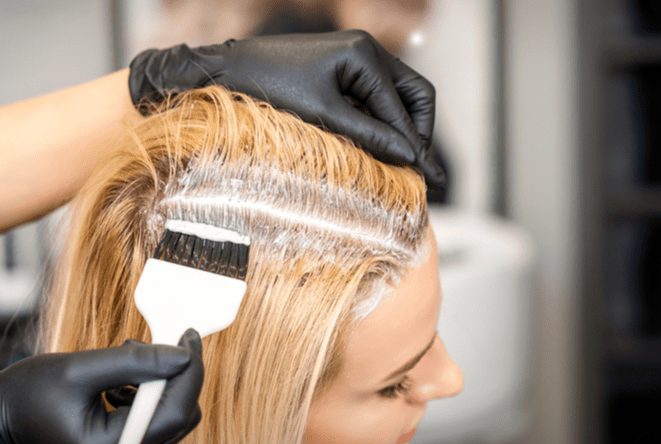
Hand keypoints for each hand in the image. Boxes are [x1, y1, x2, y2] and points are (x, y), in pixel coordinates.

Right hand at [0, 330, 203, 443]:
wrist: (2, 423)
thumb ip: (135, 361)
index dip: (190, 372)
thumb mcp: (80, 368)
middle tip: (151, 344)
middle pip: (180, 416)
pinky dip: (147, 395)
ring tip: (121, 366)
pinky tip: (120, 383)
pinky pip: (157, 421)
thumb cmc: (29, 394)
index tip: (189, 336)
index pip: (175, 413)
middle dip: (173, 376)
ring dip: (158, 384)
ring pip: (172, 417)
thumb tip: (182, 354)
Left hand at [128, 30, 444, 186]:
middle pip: (415, 94)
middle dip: (418, 130)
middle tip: (415, 166)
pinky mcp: (345, 67)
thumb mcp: (323, 117)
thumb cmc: (269, 89)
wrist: (231, 70)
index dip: (417, 145)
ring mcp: (357, 56)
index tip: (430, 177)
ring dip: (400, 127)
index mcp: (364, 55)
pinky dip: (380, 120)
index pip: (404, 108)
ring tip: (396, 161)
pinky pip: (377, 96)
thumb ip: (368, 136)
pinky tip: (374, 144)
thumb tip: (409, 158)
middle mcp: (367, 49)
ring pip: (398, 95)